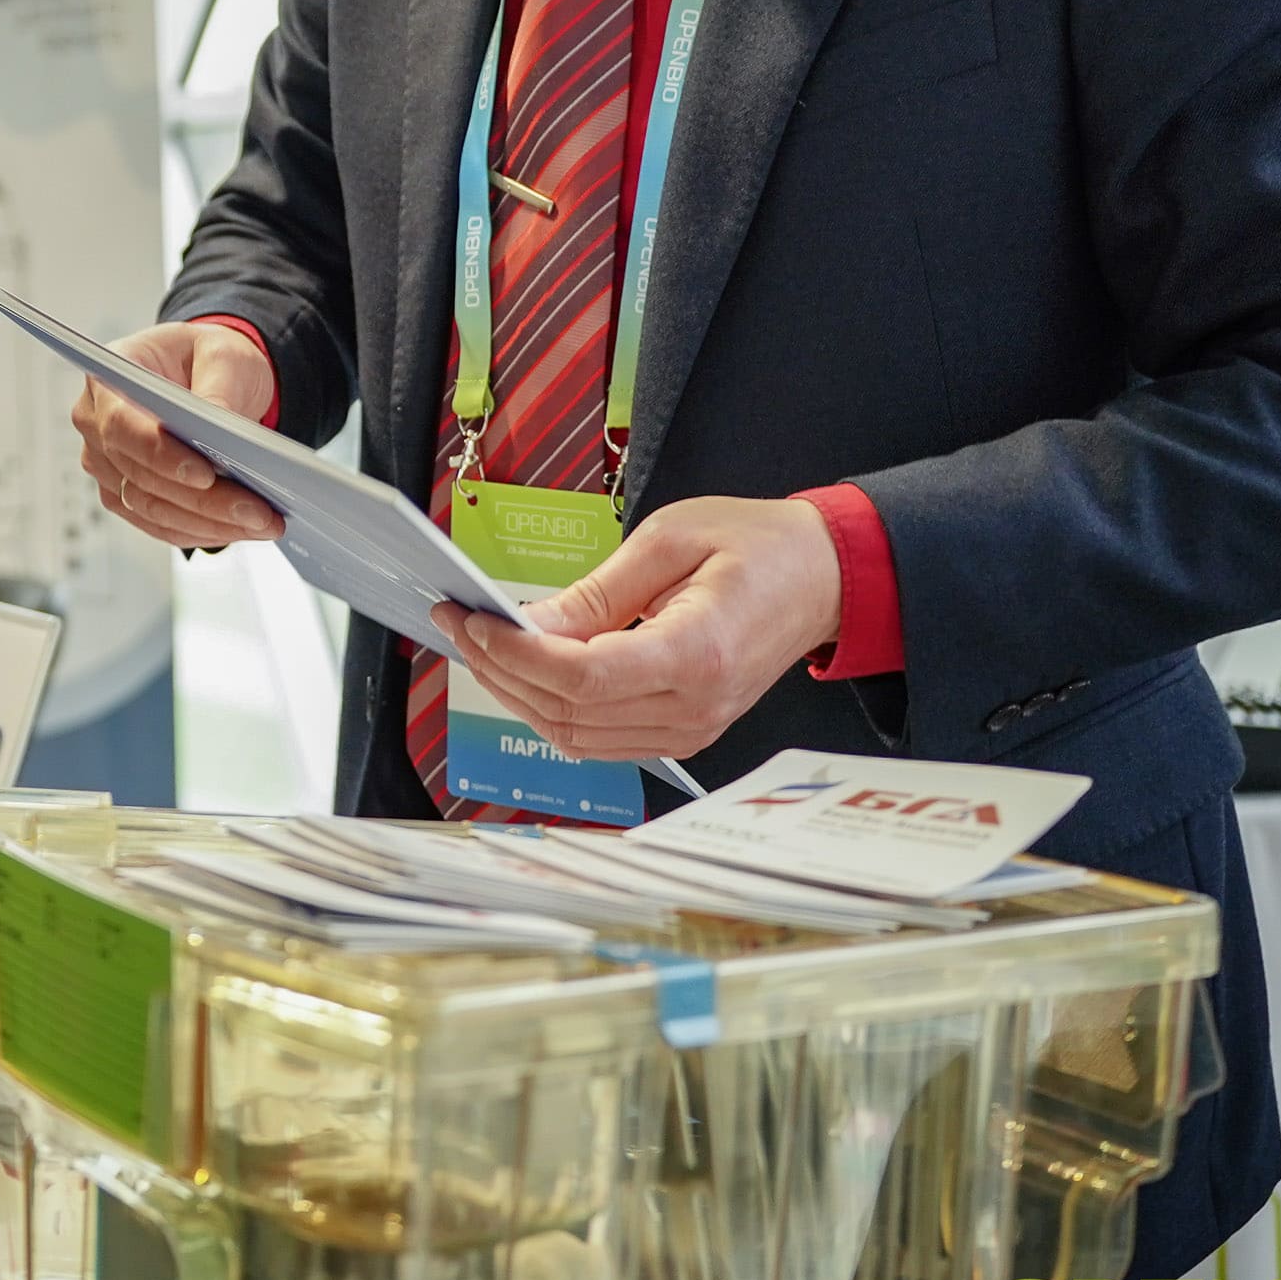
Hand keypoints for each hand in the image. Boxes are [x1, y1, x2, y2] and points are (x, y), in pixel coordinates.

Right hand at [71, 322, 284, 550]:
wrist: (207, 377)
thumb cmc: (207, 358)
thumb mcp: (223, 355)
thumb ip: (219, 387)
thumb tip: (220, 427)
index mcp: (108, 377)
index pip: (121, 424)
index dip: (160, 455)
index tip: (205, 475)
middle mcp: (95, 423)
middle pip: (140, 476)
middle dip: (203, 500)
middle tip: (258, 511)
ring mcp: (104, 464)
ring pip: (149, 508)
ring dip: (207, 522)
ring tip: (261, 523)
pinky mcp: (120, 494)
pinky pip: (157, 524)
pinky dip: (200, 531)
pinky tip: (239, 529)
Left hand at [430, 494, 841, 761]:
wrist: (822, 579)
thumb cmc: (757, 547)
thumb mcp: (669, 541)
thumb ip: (595, 594)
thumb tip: (527, 625)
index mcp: (697, 655)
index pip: (581, 678)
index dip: (514, 655)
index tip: (470, 620)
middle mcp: (695, 707)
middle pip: (568, 712)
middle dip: (499, 669)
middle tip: (458, 624)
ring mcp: (691, 729)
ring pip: (576, 735)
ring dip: (518, 695)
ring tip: (480, 646)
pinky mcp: (684, 732)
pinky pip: (600, 738)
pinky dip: (552, 709)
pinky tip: (524, 670)